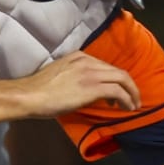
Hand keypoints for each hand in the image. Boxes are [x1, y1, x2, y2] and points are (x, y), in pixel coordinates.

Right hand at [16, 51, 141, 116]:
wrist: (29, 95)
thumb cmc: (38, 90)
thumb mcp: (59, 75)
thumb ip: (74, 76)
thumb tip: (83, 89)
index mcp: (79, 56)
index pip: (105, 66)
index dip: (115, 79)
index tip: (118, 92)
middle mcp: (87, 61)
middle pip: (117, 70)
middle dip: (129, 85)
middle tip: (133, 98)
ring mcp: (91, 73)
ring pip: (122, 78)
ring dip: (132, 92)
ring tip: (134, 104)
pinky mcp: (93, 87)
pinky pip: (118, 91)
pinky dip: (127, 99)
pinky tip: (128, 107)